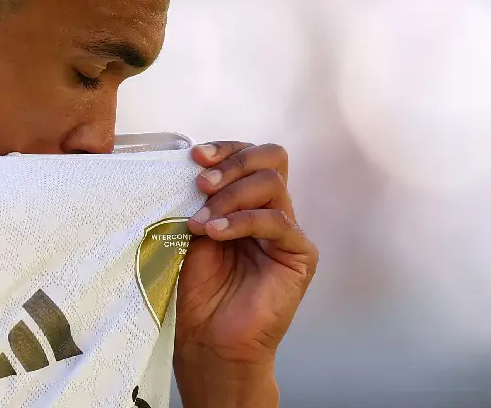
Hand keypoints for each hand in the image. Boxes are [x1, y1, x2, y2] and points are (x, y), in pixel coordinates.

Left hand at [173, 142, 317, 405]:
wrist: (208, 339)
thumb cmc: (196, 289)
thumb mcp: (190, 230)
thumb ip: (197, 198)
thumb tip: (191, 163)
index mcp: (245, 201)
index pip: (249, 155)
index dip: (225, 149)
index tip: (195, 156)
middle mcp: (269, 210)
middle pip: (270, 158)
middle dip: (232, 163)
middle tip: (201, 183)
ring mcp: (287, 232)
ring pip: (272, 184)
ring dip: (231, 196)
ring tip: (202, 221)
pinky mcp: (300, 255)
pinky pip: (278, 222)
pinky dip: (243, 221)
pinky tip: (216, 233)